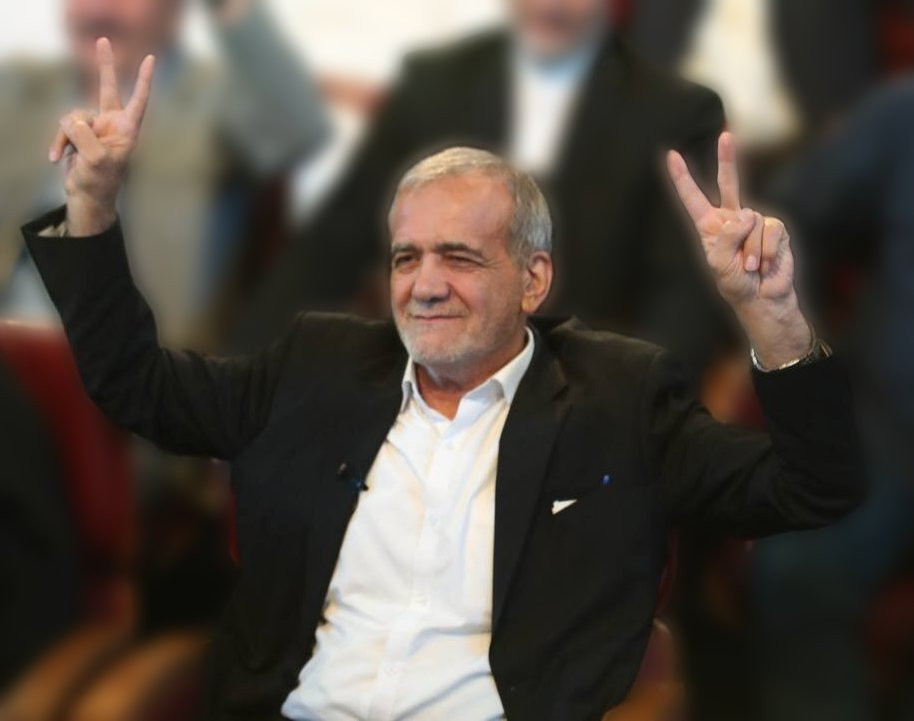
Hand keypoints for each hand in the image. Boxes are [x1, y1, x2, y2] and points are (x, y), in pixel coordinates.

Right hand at [49, 38, 154, 235]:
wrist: (87, 197)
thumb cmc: (100, 182)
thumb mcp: (96, 159)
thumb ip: (84, 134)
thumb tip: (72, 119)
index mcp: (128, 130)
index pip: (138, 100)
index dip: (143, 80)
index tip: (150, 59)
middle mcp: (113, 124)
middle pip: (107, 88)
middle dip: (104, 65)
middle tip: (103, 40)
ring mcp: (95, 127)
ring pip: (73, 115)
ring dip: (67, 135)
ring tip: (71, 156)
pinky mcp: (78, 133)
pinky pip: (62, 127)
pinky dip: (57, 142)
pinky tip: (55, 158)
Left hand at [667, 133, 812, 368]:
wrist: (762, 298)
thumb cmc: (735, 284)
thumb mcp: (719, 263)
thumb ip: (726, 236)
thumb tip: (746, 214)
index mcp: (709, 227)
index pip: (693, 199)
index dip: (683, 178)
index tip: (671, 156)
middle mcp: (731, 219)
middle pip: (729, 183)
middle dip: (728, 159)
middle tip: (727, 134)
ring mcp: (754, 221)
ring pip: (751, 221)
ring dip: (750, 250)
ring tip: (750, 267)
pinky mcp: (775, 228)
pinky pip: (769, 230)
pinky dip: (765, 250)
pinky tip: (764, 264)